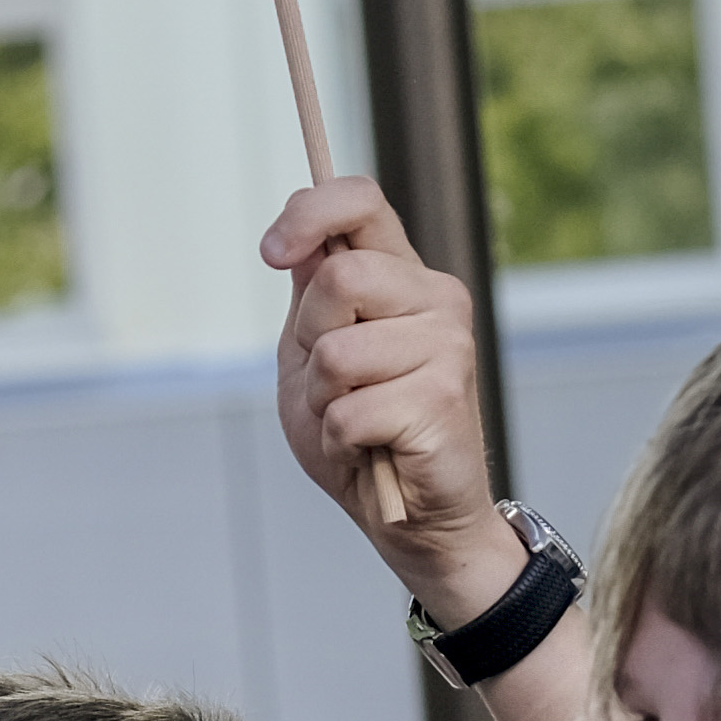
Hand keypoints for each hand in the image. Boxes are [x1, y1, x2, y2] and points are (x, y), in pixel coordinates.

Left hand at [264, 180, 521, 622]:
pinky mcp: (443, 401)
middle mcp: (436, 300)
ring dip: (323, 403)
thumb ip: (311, 299)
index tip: (273, 254)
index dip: (309, 213)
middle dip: (311, 342)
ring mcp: (447, 348)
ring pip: (338, 354)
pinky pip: (350, 413)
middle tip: (332, 386)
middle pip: (341, 279)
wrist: (414, 520)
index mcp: (403, 277)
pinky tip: (369, 451)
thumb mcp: (314, 357)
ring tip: (354, 424)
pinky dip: (340, 443)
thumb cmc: (361, 436)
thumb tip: (298, 242)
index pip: (362, 200)